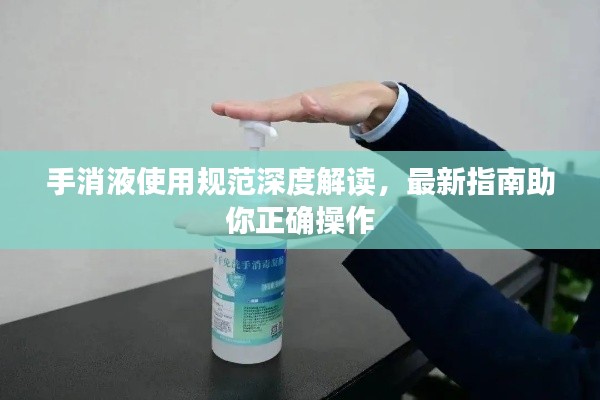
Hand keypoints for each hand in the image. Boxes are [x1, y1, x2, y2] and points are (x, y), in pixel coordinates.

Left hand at [174, 194, 388, 242]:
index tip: (187, 225)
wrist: (370, 222)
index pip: (240, 224)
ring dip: (220, 220)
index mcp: (283, 223)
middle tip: (180, 222)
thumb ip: (301, 205)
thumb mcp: (329, 208)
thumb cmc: (353, 214)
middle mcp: (278, 224)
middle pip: (236, 224)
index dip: (212, 223)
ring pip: (245, 221)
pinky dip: (239, 215)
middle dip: (208, 223)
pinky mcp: (289, 217)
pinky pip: (258, 216)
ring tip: (196, 221)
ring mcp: (282, 221)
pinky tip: (233, 214)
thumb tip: (271, 199)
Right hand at [211, 81, 397, 131]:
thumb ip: (324, 108)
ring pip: (267, 109)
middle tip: (216, 107)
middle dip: (240, 108)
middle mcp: (296, 104)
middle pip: (264, 107)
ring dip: (246, 111)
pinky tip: (253, 119)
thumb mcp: (344, 111)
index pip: (271, 110)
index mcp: (302, 104)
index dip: (249, 112)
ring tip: (225, 110)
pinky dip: (260, 116)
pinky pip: (275, 114)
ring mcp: (297, 106)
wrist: (366, 98)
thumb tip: (304, 102)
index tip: (229, 110)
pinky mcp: (300, 111)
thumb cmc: (356, 105)